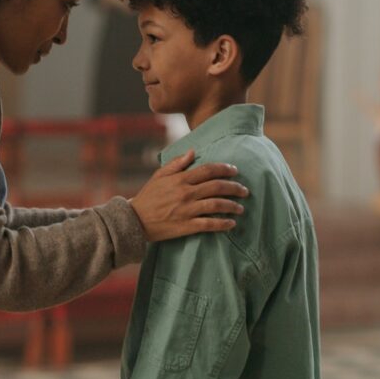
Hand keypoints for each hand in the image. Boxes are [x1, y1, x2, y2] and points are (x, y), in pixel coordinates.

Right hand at [128, 150, 247, 241]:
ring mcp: (186, 210)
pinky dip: (222, 224)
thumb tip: (192, 151)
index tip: (235, 170)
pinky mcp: (186, 226)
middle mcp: (185, 193)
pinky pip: (209, 224)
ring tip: (241, 207)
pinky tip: (231, 224)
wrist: (135, 220)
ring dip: (232, 205)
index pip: (207, 170)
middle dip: (234, 187)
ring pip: (216, 205)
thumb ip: (177, 163)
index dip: (224, 168)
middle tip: (245, 190)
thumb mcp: (159, 175)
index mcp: (180, 179)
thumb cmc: (148, 196)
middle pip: (216, 186)